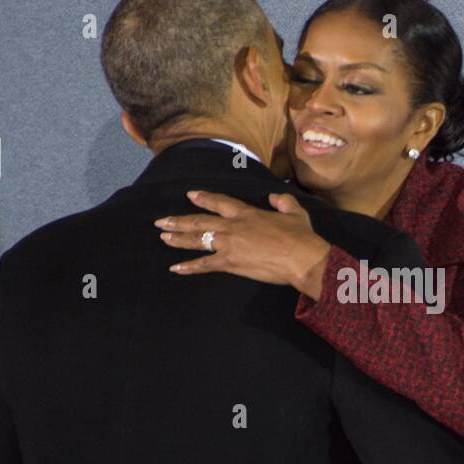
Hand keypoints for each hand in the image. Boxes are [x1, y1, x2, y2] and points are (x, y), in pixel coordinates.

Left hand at [154, 190, 330, 295]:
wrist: (301, 258)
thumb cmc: (301, 236)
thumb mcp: (295, 212)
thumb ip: (282, 202)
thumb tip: (275, 197)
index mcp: (247, 213)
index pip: (220, 202)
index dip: (204, 198)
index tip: (190, 195)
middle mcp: (233, 227)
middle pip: (200, 222)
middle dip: (179, 221)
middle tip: (162, 221)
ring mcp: (229, 245)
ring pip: (197, 240)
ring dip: (178, 239)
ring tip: (164, 237)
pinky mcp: (230, 263)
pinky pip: (204, 265)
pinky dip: (189, 267)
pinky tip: (176, 268)